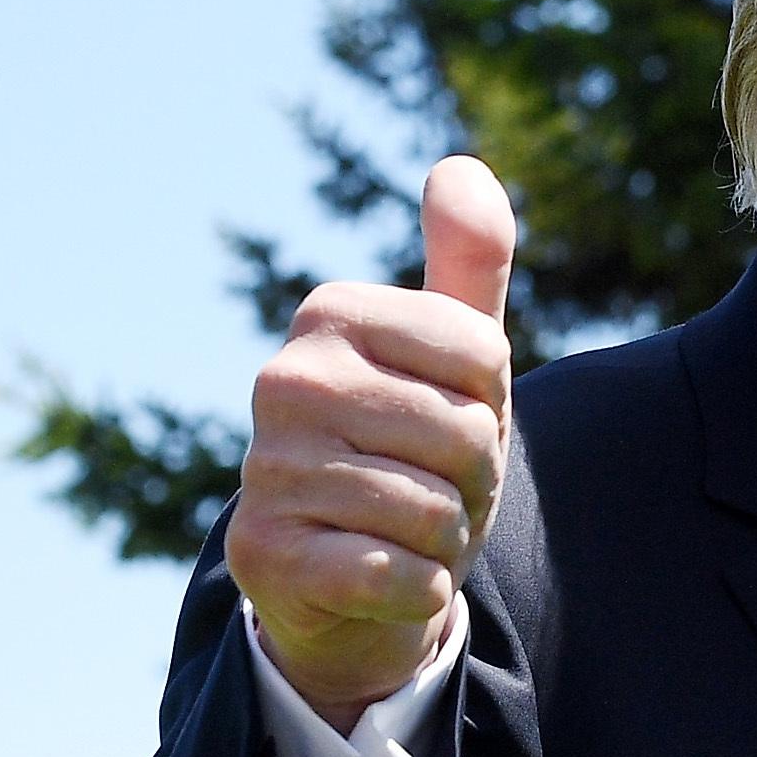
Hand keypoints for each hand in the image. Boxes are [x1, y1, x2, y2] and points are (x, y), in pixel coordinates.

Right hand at [226, 157, 515, 731]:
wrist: (355, 573)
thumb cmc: (417, 452)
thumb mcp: (456, 357)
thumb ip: (469, 264)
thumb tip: (461, 167)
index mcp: (331, 315)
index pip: (486, 357)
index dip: (493, 406)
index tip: (450, 418)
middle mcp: (284, 379)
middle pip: (467, 435)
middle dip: (474, 480)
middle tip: (432, 487)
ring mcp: (265, 466)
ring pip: (435, 510)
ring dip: (446, 539)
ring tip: (405, 531)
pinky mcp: (263, 553)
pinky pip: (399, 573)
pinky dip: (417, 589)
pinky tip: (383, 577)